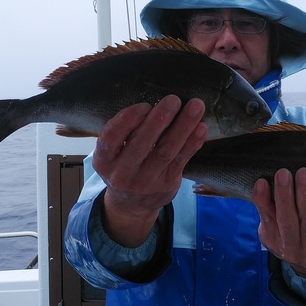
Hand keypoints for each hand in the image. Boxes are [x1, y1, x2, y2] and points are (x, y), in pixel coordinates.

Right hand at [93, 95, 207, 246]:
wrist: (131, 205)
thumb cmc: (123, 166)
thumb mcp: (112, 154)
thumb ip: (124, 133)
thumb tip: (153, 102)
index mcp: (104, 160)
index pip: (111, 138)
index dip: (127, 120)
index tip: (144, 105)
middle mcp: (122, 173)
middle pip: (141, 144)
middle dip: (159, 119)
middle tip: (173, 100)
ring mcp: (145, 181)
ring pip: (166, 150)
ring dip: (183, 126)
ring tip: (195, 107)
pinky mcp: (167, 184)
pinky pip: (181, 160)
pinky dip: (192, 142)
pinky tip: (201, 127)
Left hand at [252, 167, 305, 276]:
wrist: (302, 254)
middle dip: (305, 196)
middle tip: (304, 173)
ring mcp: (289, 251)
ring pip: (286, 222)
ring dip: (284, 195)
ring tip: (284, 174)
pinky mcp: (270, 241)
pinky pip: (266, 219)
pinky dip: (262, 200)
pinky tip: (262, 183)